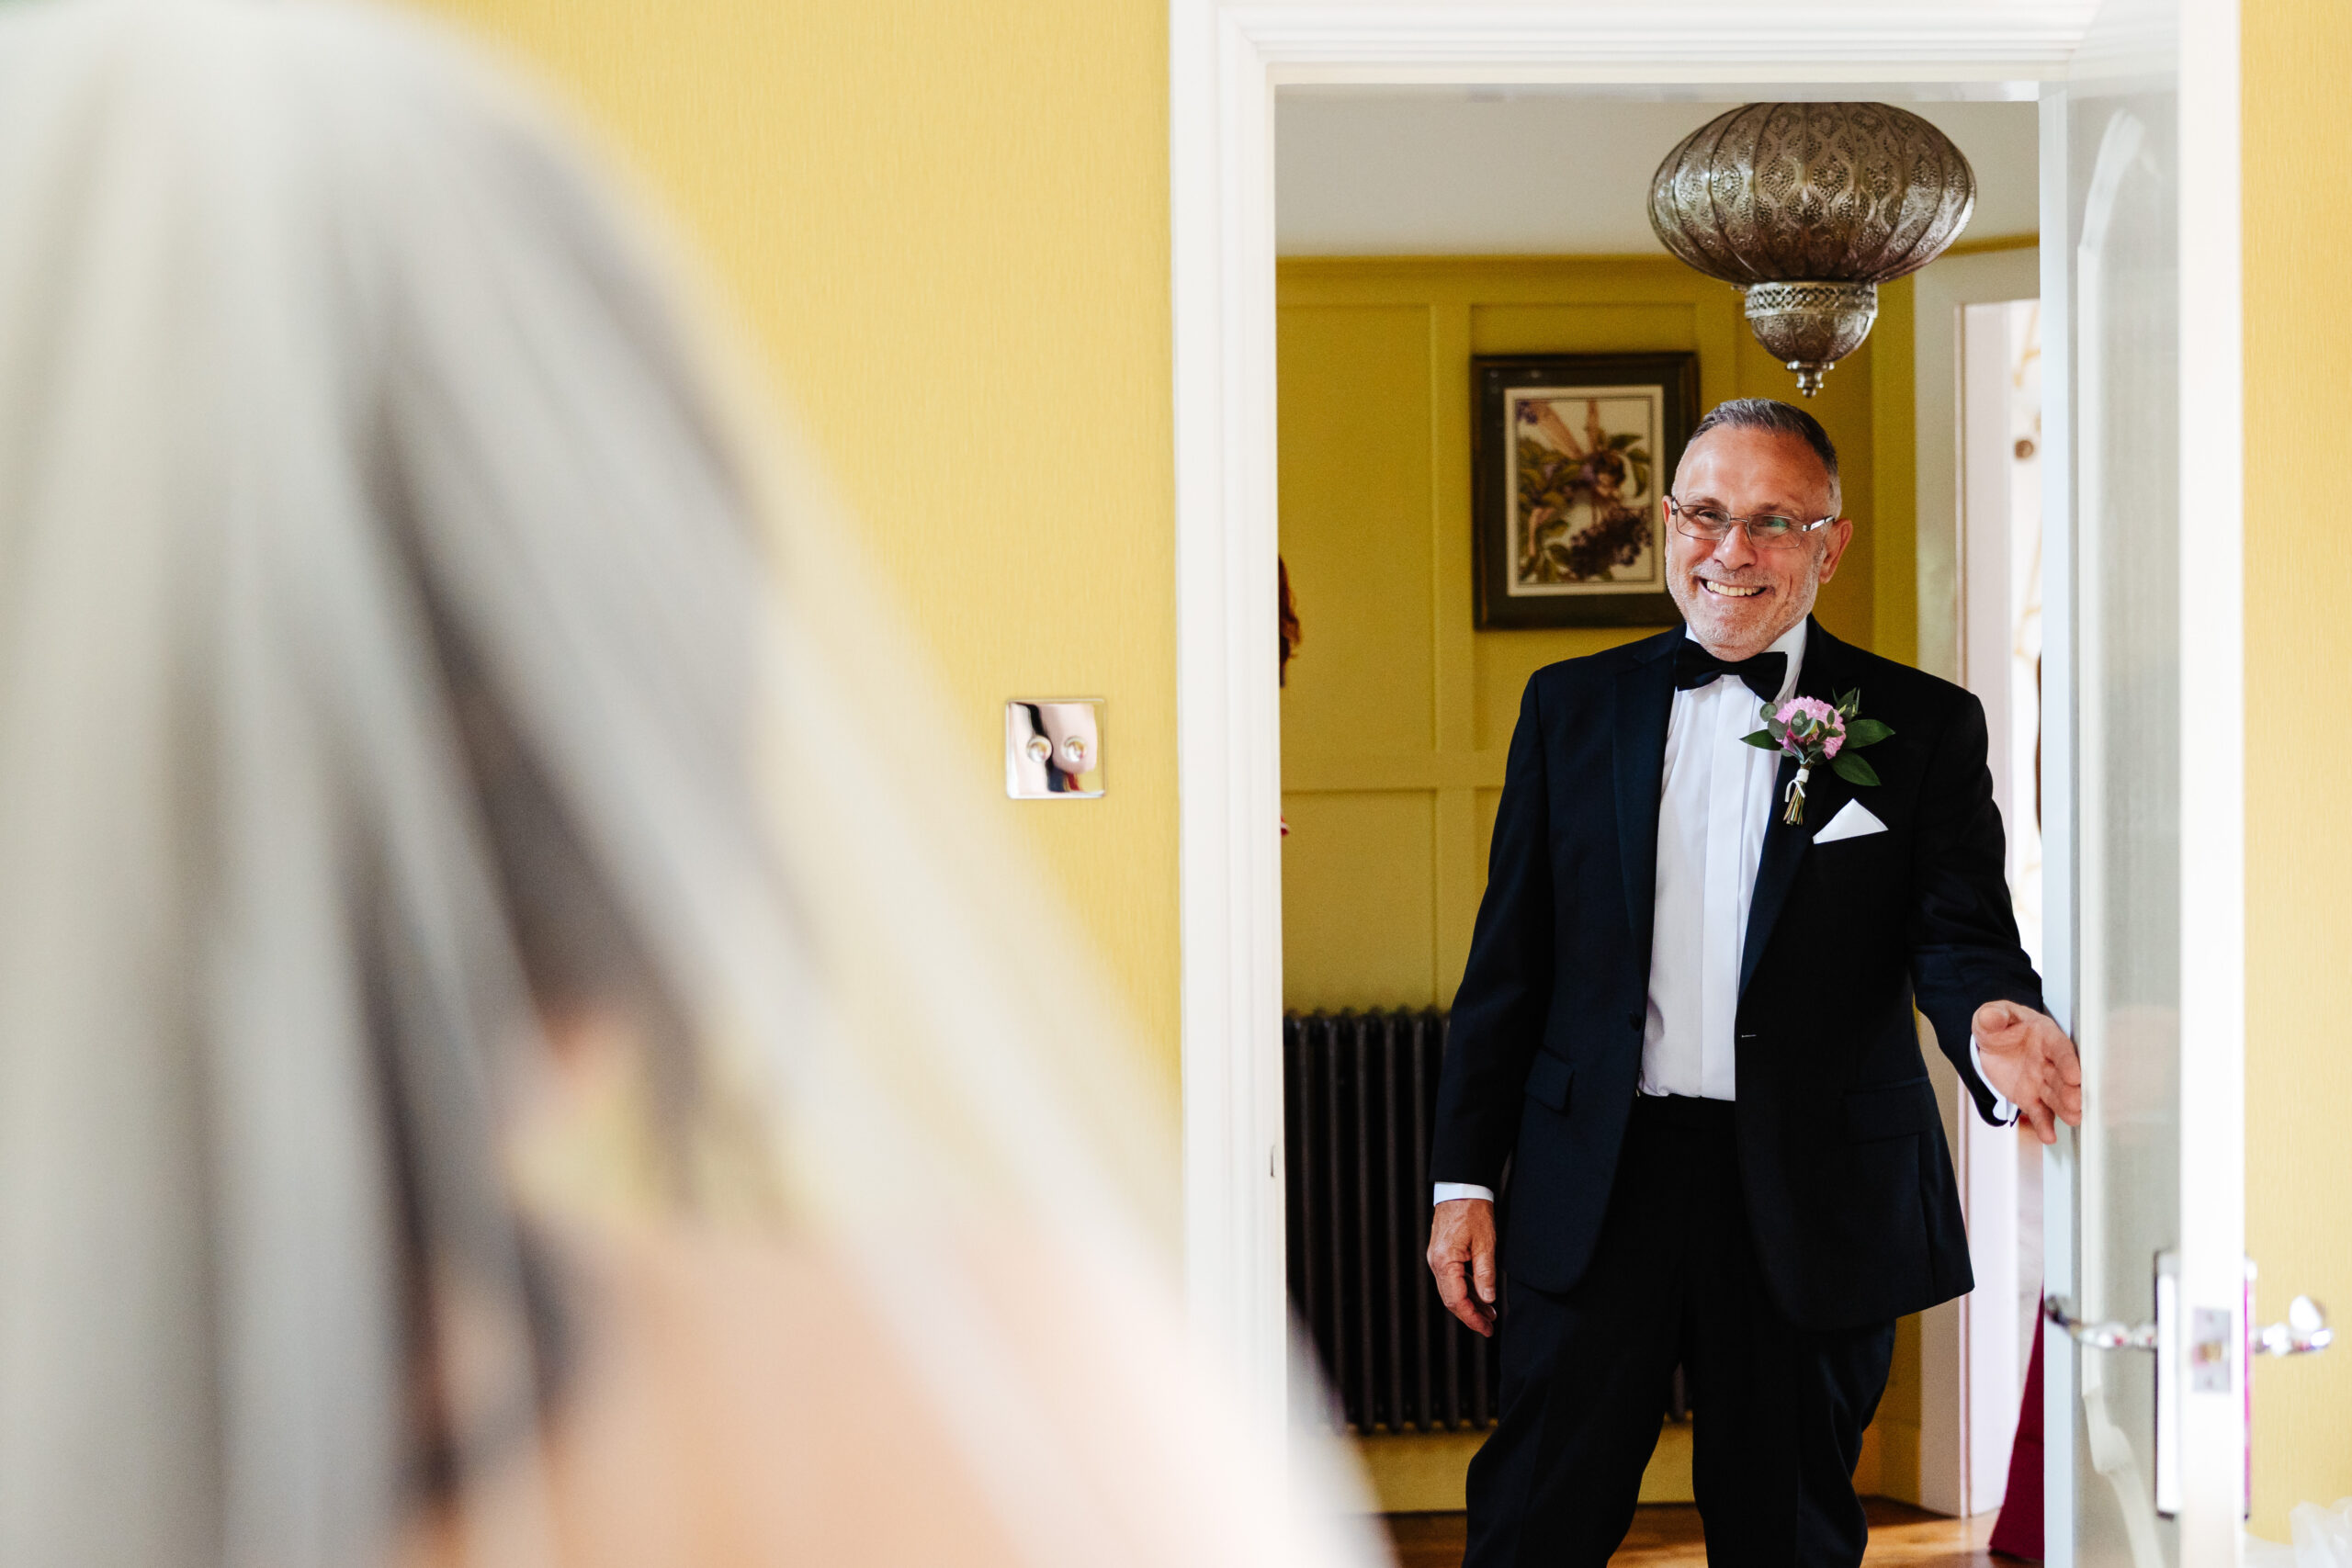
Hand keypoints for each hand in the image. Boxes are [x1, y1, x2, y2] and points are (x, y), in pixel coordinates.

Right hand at [1427, 1198, 1497, 1336]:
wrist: (1461, 1187)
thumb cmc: (1473, 1211)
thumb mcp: (1486, 1244)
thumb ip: (1485, 1274)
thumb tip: (1488, 1299)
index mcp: (1445, 1262)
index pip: (1457, 1301)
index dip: (1472, 1318)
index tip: (1486, 1329)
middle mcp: (1435, 1262)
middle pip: (1451, 1299)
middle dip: (1471, 1315)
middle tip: (1489, 1326)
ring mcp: (1437, 1258)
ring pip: (1451, 1290)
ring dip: (1470, 1303)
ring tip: (1490, 1312)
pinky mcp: (1441, 1253)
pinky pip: (1451, 1278)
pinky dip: (1466, 1289)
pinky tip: (1480, 1293)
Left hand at [1972, 999, 2084, 1145]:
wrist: (1990, 1045)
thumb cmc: (1999, 1027)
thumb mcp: (1991, 1017)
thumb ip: (1992, 1017)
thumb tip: (1991, 1016)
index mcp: (2045, 1037)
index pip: (2060, 1049)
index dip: (2068, 1062)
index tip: (2075, 1075)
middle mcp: (2049, 1061)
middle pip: (2063, 1076)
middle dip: (2070, 1090)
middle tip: (2077, 1103)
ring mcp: (2042, 1081)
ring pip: (2056, 1096)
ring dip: (2065, 1108)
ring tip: (2073, 1119)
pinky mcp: (2032, 1098)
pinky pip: (2040, 1113)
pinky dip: (2044, 1125)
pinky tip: (2048, 1136)